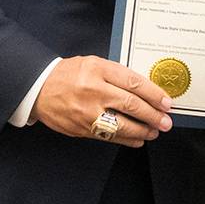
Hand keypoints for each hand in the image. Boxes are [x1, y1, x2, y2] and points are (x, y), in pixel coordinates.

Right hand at [35, 57, 174, 145]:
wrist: (38, 88)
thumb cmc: (68, 74)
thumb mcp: (93, 63)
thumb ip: (116, 75)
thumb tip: (146, 90)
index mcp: (97, 69)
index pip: (133, 83)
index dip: (154, 94)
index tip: (166, 102)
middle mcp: (93, 90)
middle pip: (131, 105)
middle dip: (153, 115)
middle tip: (165, 121)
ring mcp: (86, 111)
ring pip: (122, 125)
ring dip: (142, 130)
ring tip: (154, 131)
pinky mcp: (81, 128)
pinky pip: (109, 136)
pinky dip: (126, 139)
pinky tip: (137, 139)